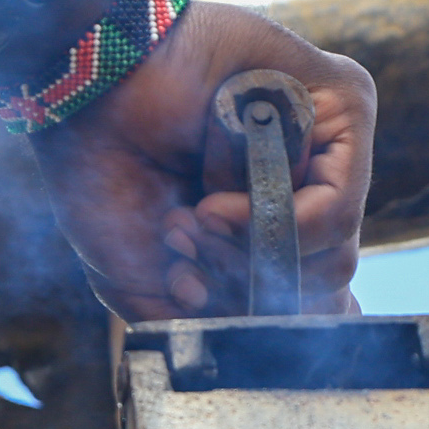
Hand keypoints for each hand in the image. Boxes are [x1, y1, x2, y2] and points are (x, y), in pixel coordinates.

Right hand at [14, 0, 373, 319]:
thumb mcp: (139, 277)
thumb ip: (201, 318)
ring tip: (186, 221)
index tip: (221, 318)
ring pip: (335, 251)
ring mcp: (330, 145)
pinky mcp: (345, 104)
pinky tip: (214, 205)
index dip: (271, 319)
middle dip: (242, 288)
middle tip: (180, 260)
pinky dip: (276, 223)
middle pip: (323, 282)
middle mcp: (307, 182)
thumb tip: (267, 343)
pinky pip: (340, 204)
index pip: (315, 294)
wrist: (83, 85)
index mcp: (270, 217)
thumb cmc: (101, 169)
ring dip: (246, 253)